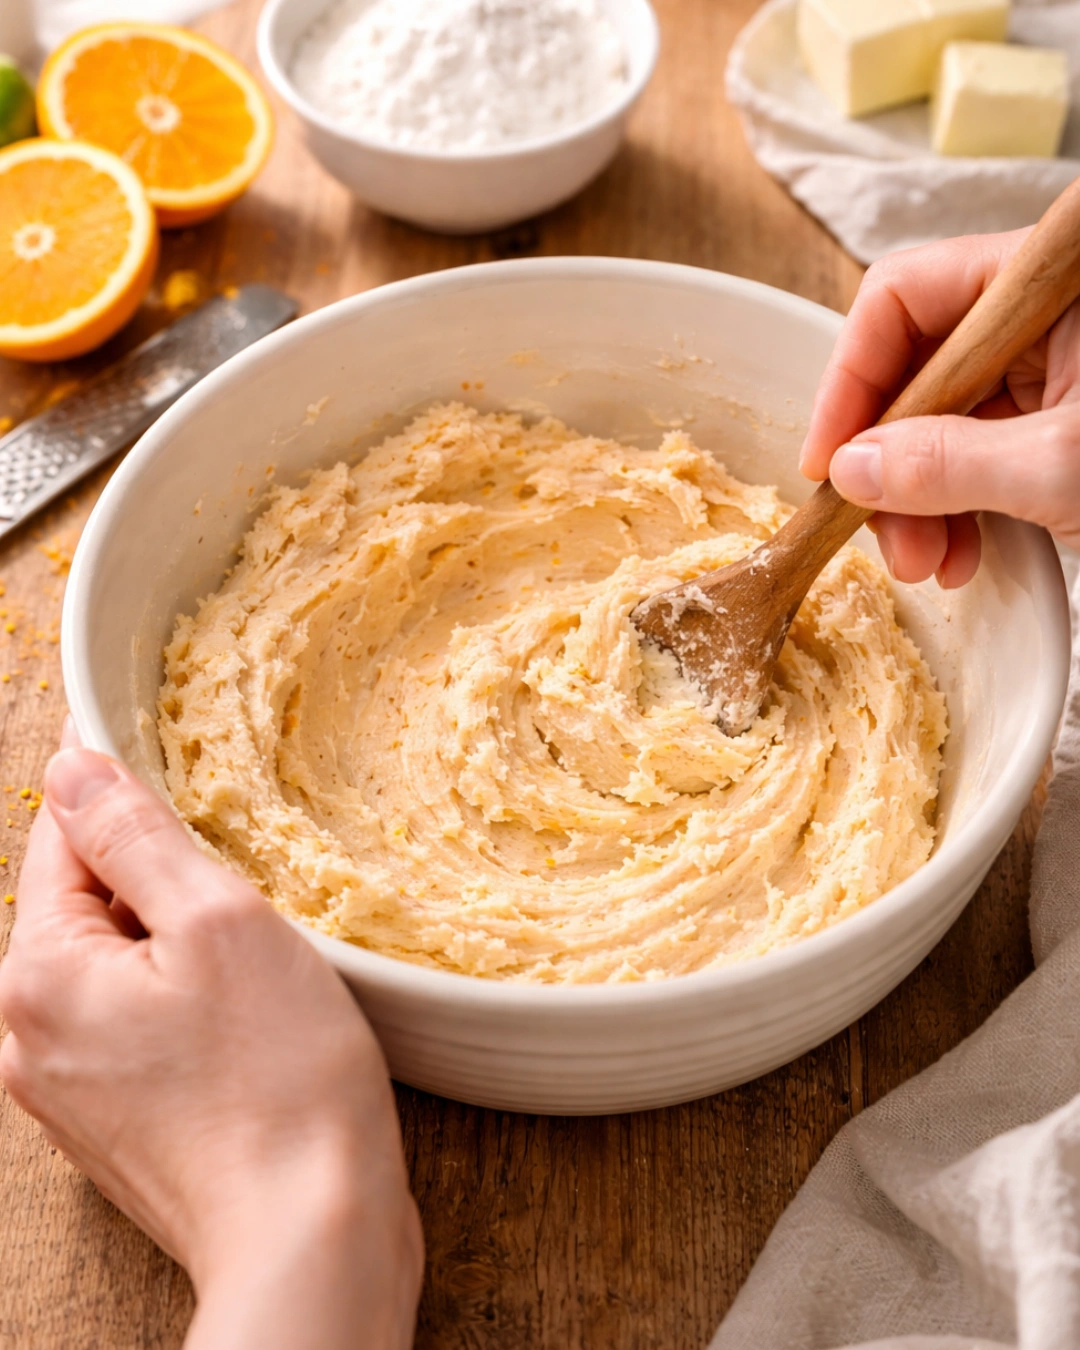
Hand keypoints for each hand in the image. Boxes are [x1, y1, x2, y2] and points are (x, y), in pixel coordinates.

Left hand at [0, 729, 422, 1349]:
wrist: (310, 1234)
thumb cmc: (277, 1078)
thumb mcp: (216, 921)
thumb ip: (135, 836)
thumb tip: (71, 766)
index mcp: (39, 976)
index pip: (62, 838)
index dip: (123, 792)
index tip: (183, 772)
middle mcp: (31, 1036)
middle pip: (89, 905)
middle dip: (162, 879)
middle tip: (244, 887)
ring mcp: (71, 1089)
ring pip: (121, 965)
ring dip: (181, 942)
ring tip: (255, 959)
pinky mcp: (118, 1124)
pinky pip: (139, 1023)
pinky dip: (188, 1000)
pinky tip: (249, 1016)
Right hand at [801, 229, 1079, 586]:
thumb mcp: (1064, 469)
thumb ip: (948, 465)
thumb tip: (850, 471)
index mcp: (1055, 278)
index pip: (905, 298)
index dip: (851, 381)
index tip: (828, 464)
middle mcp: (1047, 310)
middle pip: (920, 365)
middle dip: (889, 461)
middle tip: (885, 540)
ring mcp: (1058, 363)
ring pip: (945, 416)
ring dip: (921, 496)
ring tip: (930, 563)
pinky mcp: (1064, 413)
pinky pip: (984, 446)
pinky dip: (963, 502)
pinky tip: (964, 552)